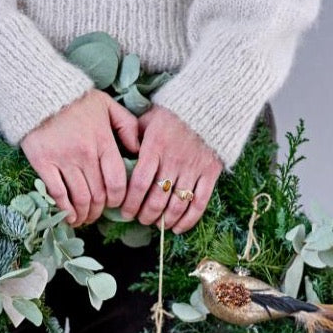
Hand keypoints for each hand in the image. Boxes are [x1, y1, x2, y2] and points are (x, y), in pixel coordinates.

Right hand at [21, 89, 139, 226]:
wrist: (39, 91)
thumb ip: (127, 126)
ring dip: (85, 215)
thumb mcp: (107, 105)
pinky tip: (70, 217)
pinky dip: (66, 211)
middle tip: (99, 214)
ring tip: (85, 218)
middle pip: (98, 195)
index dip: (119, 200)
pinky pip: (58, 194)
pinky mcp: (42, 163)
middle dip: (100, 211)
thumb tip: (139, 150)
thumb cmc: (76, 100)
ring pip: (80, 199)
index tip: (116, 204)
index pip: (117, 182)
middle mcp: (85, 154)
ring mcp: (63, 160)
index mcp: (103, 141)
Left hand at [120, 104, 222, 234]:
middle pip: (156, 200)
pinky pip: (199, 204)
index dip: (130, 203)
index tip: (125, 212)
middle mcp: (173, 160)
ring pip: (176, 206)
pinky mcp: (210, 173)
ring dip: (163, 221)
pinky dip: (188, 221)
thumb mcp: (149, 117)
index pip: (138, 184)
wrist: (211, 103)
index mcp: (155, 147)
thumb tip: (120, 154)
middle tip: (140, 219)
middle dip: (145, 215)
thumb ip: (133, 135)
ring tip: (156, 223)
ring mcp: (193, 168)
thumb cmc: (174, 111)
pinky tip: (178, 228)